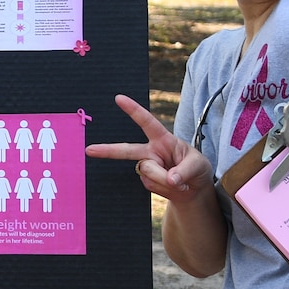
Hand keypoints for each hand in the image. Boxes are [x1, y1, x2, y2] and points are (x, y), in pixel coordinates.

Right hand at [87, 94, 214, 203]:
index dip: (133, 110)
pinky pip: (151, 185)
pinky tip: (173, 187)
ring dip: (165, 179)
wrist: (194, 190)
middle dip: (107, 150)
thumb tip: (170, 180)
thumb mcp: (198, 166)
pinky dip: (165, 188)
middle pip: (127, 150)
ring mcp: (147, 167)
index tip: (118, 98)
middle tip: (89, 150)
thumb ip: (184, 171)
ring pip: (148, 172)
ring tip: (180, 182)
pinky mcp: (147, 182)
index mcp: (163, 139)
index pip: (147, 122)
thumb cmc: (197, 169)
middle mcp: (151, 151)